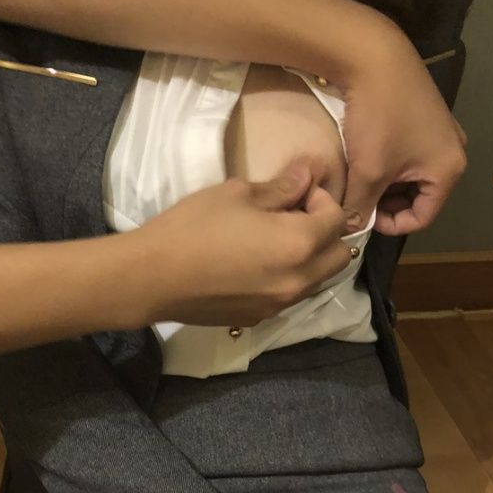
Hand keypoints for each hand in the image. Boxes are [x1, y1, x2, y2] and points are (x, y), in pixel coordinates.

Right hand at [138, 164, 351, 327]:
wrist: (153, 278)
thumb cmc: (193, 227)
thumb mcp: (237, 194)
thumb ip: (280, 188)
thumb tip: (308, 174)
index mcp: (299, 244)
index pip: (337, 219)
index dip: (320, 199)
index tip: (294, 193)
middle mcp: (299, 280)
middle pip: (340, 256)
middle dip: (326, 232)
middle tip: (293, 217)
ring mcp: (280, 304)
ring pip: (318, 280)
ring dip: (310, 258)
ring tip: (276, 241)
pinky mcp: (260, 318)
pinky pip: (290, 296)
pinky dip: (287, 278)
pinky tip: (255, 266)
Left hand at [341, 21, 466, 235]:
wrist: (374, 56)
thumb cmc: (378, 118)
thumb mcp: (368, 171)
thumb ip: (360, 206)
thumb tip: (350, 228)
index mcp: (448, 170)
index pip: (422, 218)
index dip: (390, 224)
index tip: (361, 216)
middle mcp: (453, 152)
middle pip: (417, 197)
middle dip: (385, 202)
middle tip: (356, 199)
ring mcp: (440, 132)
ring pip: (409, 176)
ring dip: (383, 183)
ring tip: (357, 179)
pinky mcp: (424, 117)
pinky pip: (407, 155)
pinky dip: (387, 163)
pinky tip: (364, 156)